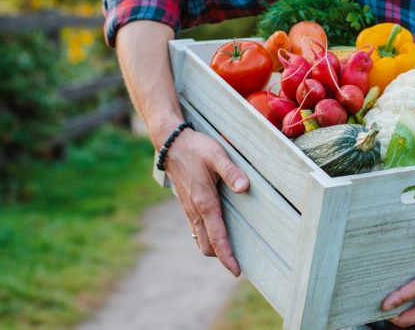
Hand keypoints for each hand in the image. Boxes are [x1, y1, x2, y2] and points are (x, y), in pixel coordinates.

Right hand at [163, 128, 248, 276]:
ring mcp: (189, 209)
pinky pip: (196, 229)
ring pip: (200, 238)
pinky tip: (217, 231)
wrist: (170, 143)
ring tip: (230, 250)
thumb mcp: (216, 155)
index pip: (217, 236)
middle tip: (239, 261)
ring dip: (213, 247)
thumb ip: (231, 172)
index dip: (227, 256)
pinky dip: (206, 236)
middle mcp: (195, 210)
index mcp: (204, 202)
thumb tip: (244, 187)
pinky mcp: (186, 205)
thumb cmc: (196, 148)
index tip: (236, 271)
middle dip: (221, 255)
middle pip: (207, 245)